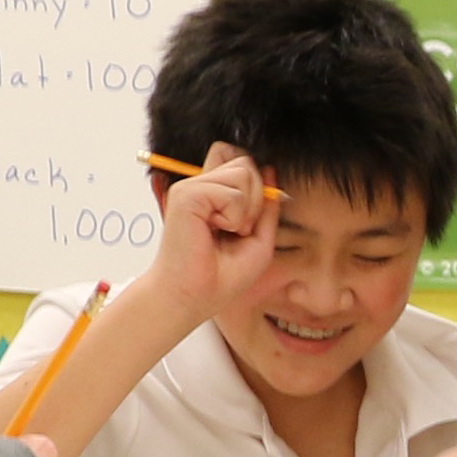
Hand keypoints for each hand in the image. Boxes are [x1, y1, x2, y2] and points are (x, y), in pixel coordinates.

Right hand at [145, 142, 279, 311]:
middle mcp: (201, 186)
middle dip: (256, 196)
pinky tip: (216, 231)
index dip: (255, 182)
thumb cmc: (221, 276)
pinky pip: (232, 191)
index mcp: (213, 193)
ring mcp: (192, 187)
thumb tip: (269, 169)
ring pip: (242, 172)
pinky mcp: (187, 194)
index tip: (250, 220)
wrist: (194, 297)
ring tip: (229, 232)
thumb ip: (267, 204)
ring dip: (247, 209)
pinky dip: (235, 216)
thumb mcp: (259, 238)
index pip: (238, 159)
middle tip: (239, 230)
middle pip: (245, 162)